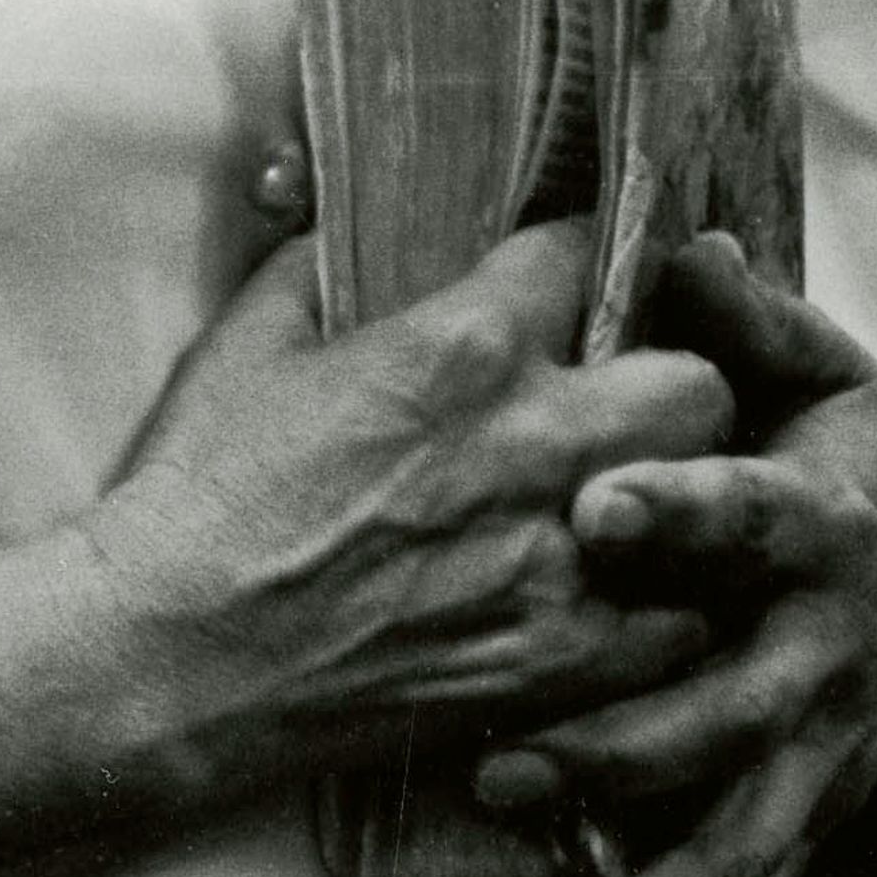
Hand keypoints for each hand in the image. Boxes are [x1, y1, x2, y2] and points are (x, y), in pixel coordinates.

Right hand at [83, 220, 732, 781]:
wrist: (166, 657)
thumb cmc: (196, 493)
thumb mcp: (251, 337)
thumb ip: (328, 261)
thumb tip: (355, 212)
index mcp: (461, 345)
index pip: (587, 255)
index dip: (588, 261)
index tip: (578, 281)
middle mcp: (531, 444)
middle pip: (699, 384)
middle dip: (676, 385)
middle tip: (633, 407)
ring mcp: (552, 562)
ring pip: (710, 510)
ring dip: (684, 504)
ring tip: (643, 509)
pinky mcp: (552, 665)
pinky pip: (679, 629)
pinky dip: (667, 613)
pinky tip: (627, 602)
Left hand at [462, 236, 876, 876]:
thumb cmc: (854, 455)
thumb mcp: (822, 373)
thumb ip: (745, 322)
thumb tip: (677, 247)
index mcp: (820, 522)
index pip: (751, 517)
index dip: (680, 515)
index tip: (594, 509)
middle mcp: (827, 648)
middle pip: (730, 717)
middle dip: (618, 750)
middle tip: (499, 765)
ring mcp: (827, 748)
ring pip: (740, 843)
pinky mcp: (818, 814)